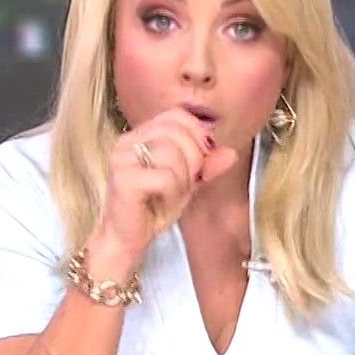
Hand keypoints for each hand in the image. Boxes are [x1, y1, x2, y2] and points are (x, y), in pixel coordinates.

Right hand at [90, 108, 239, 267]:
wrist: (127, 239)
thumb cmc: (152, 208)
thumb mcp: (187, 183)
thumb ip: (207, 166)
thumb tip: (231, 153)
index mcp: (141, 135)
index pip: (177, 116)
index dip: (197, 135)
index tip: (200, 161)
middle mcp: (128, 141)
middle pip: (178, 131)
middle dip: (193, 160)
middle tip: (185, 183)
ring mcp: (123, 158)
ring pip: (173, 152)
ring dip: (182, 180)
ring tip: (170, 195)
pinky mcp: (124, 178)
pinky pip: (166, 176)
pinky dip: (172, 193)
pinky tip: (162, 203)